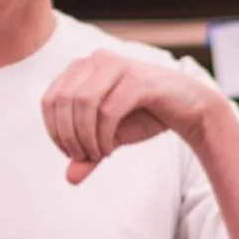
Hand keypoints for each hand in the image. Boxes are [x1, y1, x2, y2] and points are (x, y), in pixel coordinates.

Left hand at [42, 52, 219, 184]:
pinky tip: (109, 149)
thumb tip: (70, 178)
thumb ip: (88, 153)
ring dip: (85, 136)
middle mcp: (97, 60)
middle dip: (68, 136)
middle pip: (62, 101)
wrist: (188, 108)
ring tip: (97, 154)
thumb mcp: (109, 137)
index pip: (49, 100)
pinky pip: (108, 111)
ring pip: (82, 103)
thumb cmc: (144, 117)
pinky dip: (102, 135)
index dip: (54, 131)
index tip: (71, 154)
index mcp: (83, 67)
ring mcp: (118, 67)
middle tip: (84, 157)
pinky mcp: (137, 80)